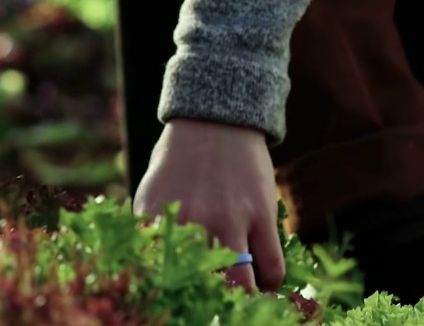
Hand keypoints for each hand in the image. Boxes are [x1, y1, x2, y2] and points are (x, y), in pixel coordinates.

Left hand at [133, 118, 283, 292]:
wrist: (214, 121)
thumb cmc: (179, 163)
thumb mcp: (152, 194)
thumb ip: (150, 232)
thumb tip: (151, 272)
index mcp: (156, 219)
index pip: (155, 273)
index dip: (169, 294)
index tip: (179, 301)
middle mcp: (190, 223)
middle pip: (200, 285)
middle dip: (208, 301)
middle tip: (213, 303)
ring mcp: (229, 220)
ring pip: (241, 284)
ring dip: (243, 297)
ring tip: (244, 299)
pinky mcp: (261, 215)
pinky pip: (273, 267)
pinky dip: (271, 283)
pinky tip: (265, 280)